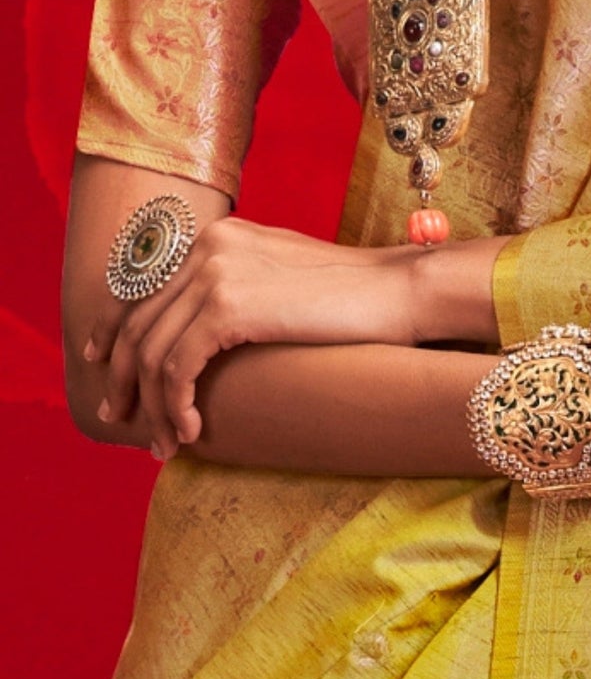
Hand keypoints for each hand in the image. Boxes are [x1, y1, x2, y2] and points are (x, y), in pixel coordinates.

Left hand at [86, 219, 505, 457]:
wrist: (400, 290)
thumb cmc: (357, 297)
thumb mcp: (284, 279)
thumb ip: (240, 288)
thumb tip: (208, 329)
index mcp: (217, 236)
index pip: (142, 284)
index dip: (112, 329)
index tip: (103, 365)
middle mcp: (207, 245)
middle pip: (137, 319)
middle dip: (124, 377)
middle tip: (121, 418)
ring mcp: (215, 272)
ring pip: (152, 350)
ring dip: (153, 404)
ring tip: (165, 442)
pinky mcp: (228, 306)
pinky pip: (178, 366)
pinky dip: (176, 404)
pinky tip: (192, 431)